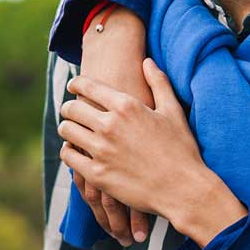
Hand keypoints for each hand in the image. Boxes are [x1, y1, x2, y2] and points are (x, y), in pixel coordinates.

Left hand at [59, 59, 244, 244]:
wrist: (183, 188)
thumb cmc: (181, 149)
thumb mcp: (173, 111)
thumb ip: (158, 83)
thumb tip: (146, 61)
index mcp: (126, 106)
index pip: (87, 87)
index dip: (76, 84)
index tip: (73, 86)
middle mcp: (110, 125)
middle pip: (72, 108)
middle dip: (70, 107)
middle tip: (72, 110)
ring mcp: (101, 151)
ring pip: (66, 131)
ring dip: (67, 128)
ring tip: (71, 130)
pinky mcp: (97, 174)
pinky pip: (68, 156)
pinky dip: (68, 151)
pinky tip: (75, 151)